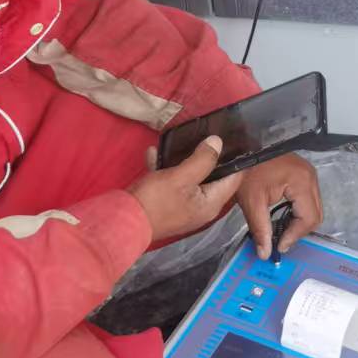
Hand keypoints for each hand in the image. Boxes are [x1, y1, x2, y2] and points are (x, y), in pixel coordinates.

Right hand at [127, 136, 243, 245]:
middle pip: (214, 177)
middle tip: (208, 135)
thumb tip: (219, 142)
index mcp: (211, 203)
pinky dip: (166, 168)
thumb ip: (203, 159)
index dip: (236, 159)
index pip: (234, 179)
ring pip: (191, 178)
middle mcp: (202, 207)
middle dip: (209, 156)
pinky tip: (154, 153)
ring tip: (181, 140)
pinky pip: (172, 182)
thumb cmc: (156, 200)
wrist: (121, 222)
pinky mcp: (167, 204)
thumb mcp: (181, 176)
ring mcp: (184, 206)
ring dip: (184, 160)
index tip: (234, 139)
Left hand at [235, 155, 321, 258]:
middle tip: (280, 240)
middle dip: (298, 230)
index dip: (295, 236)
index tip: (278, 247)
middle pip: (315, 214)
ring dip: (299, 222)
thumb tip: (266, 254)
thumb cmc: (247, 171)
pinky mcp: (304, 174)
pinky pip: (308, 199)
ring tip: (280, 230)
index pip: (309, 218)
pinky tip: (283, 216)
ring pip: (313, 208)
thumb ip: (261, 229)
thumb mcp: (251, 201)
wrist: (244, 146)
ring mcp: (309, 174)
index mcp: (302, 182)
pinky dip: (298, 212)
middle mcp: (311, 178)